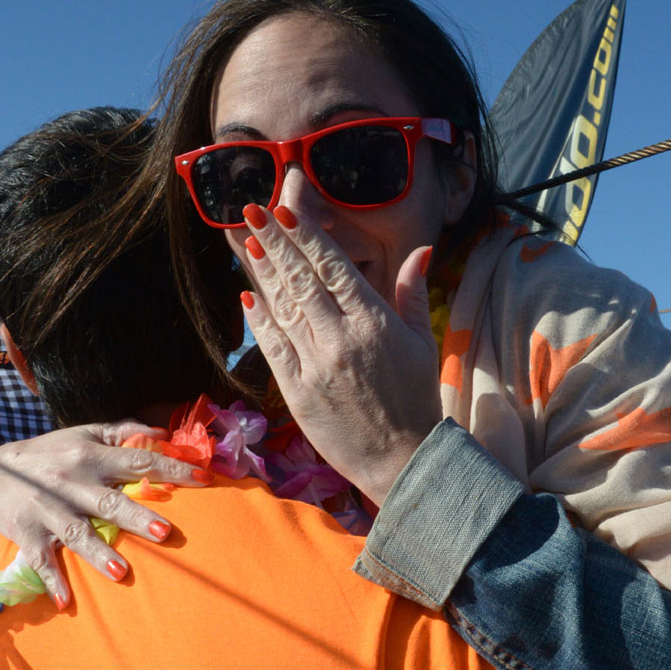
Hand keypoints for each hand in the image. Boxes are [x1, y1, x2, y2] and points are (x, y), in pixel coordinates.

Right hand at [0, 421, 212, 607]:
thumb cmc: (52, 453)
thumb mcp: (85, 433)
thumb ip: (124, 431)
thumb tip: (163, 432)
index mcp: (92, 456)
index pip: (138, 461)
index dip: (172, 469)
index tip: (205, 480)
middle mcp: (72, 482)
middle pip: (109, 501)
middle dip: (136, 517)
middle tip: (165, 532)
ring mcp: (50, 510)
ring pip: (77, 532)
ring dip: (99, 554)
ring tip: (122, 572)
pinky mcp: (28, 533)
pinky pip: (41, 559)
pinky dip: (52, 580)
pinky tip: (66, 601)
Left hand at [239, 204, 441, 505]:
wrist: (402, 459)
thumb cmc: (416, 398)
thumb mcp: (423, 341)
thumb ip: (413, 292)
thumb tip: (422, 248)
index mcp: (374, 321)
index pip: (332, 267)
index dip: (305, 236)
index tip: (285, 211)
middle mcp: (341, 338)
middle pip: (300, 279)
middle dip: (274, 241)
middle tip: (251, 212)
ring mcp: (315, 365)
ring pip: (282, 307)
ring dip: (262, 272)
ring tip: (246, 242)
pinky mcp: (297, 391)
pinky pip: (273, 346)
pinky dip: (260, 319)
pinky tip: (249, 295)